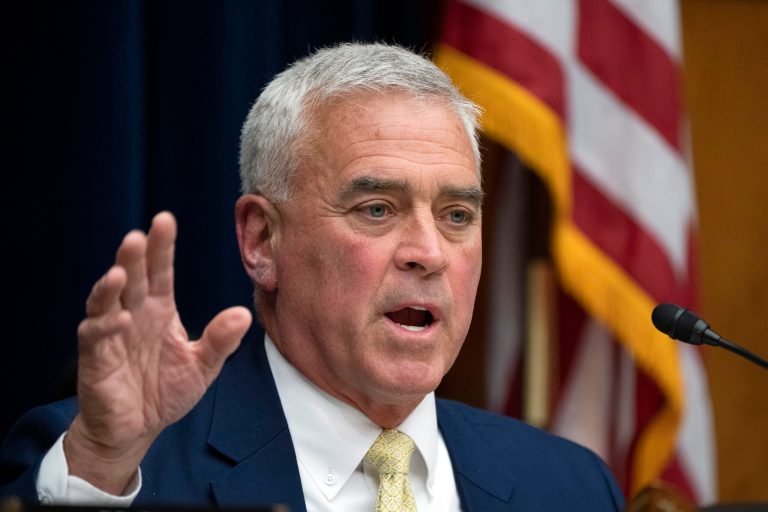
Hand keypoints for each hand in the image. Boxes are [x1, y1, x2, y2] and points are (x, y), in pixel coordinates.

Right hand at [64, 212, 251, 493]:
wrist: (137, 428)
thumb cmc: (166, 391)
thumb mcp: (202, 366)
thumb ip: (220, 340)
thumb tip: (243, 314)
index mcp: (160, 309)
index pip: (161, 271)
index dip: (162, 246)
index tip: (165, 220)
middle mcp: (134, 313)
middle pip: (133, 277)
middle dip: (134, 256)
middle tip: (138, 235)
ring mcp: (111, 333)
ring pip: (106, 300)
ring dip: (111, 285)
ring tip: (120, 271)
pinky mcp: (95, 356)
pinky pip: (95, 336)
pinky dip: (105, 326)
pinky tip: (118, 319)